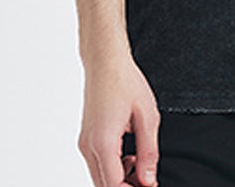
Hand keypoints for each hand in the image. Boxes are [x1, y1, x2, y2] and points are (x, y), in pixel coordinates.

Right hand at [78, 53, 160, 186]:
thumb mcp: (147, 116)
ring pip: (99, 177)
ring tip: (140, 164)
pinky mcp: (86, 138)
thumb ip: (149, 152)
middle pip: (103, 186)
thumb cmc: (126, 82)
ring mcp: (84, 142)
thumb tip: (149, 181)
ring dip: (119, 179)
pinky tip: (129, 155)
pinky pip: (97, 164)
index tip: (149, 186)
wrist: (106, 61)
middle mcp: (88, 146)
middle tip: (147, 179)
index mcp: (103, 142)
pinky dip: (113, 168)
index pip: (113, 186)